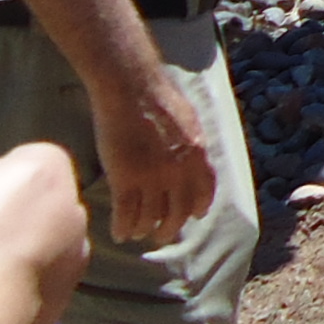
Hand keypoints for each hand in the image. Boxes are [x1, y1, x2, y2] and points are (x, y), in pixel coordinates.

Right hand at [89, 62, 217, 247]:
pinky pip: (126, 214)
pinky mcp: (125, 180)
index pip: (204, 192)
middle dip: (170, 228)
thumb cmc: (157, 97)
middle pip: (177, 212)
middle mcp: (179, 172)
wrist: (131, 88)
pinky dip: (123, 228)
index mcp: (197, 155)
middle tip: (162, 235)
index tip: (194, 216)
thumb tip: (193, 156)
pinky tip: (119, 234)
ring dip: (144, 230)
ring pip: (150, 217)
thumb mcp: (188, 120)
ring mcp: (152, 178)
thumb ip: (191, 143)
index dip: (198, 208)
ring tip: (138, 234)